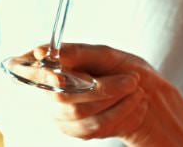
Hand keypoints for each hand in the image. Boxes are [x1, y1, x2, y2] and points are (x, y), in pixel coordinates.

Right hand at [24, 43, 182, 146]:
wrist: (147, 95)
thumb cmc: (123, 69)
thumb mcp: (104, 53)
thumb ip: (75, 53)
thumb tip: (43, 53)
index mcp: (53, 65)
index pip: (34, 69)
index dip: (41, 72)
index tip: (56, 73)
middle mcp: (50, 90)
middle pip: (63, 95)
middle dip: (103, 89)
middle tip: (131, 80)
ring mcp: (61, 113)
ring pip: (81, 113)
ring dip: (116, 102)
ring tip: (136, 91)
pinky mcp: (75, 130)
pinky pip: (94, 128)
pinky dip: (120, 115)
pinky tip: (134, 104)